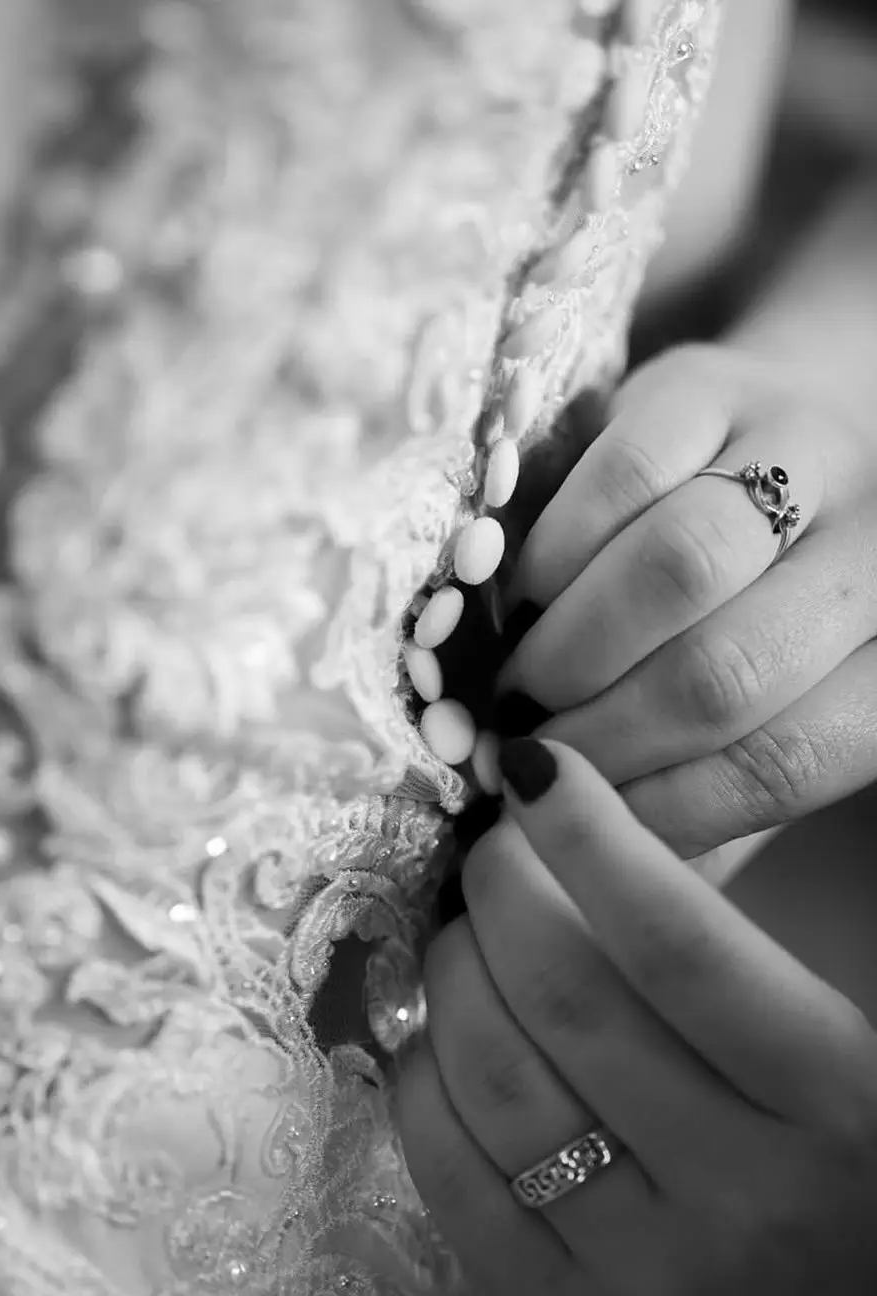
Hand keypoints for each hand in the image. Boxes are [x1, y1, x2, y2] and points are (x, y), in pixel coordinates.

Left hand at [394, 739, 876, 1295]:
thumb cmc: (867, 1216)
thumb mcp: (873, 1089)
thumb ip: (763, 988)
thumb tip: (608, 861)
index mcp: (840, 1112)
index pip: (684, 946)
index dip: (593, 840)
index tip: (538, 777)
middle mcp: (741, 1194)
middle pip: (566, 1001)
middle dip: (499, 897)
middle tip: (485, 857)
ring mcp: (643, 1274)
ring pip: (495, 1087)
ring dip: (448, 982)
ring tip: (454, 939)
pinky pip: (454, 1190)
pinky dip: (419, 1093)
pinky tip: (424, 1043)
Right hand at [500, 343, 876, 856]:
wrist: (801, 434)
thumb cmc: (766, 618)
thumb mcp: (768, 718)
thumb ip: (705, 799)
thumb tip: (597, 880)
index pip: (788, 760)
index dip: (663, 812)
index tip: (575, 837)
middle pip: (727, 671)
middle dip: (604, 741)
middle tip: (526, 771)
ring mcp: (810, 453)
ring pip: (679, 568)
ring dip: (572, 654)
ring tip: (517, 695)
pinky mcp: (715, 384)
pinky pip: (625, 475)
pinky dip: (556, 558)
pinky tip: (526, 602)